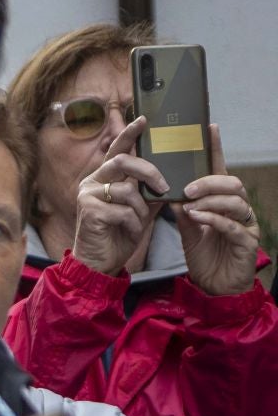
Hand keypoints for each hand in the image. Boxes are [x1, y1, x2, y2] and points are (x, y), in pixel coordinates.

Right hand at [71, 116, 167, 275]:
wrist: (100, 261)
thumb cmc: (119, 233)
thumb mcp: (140, 208)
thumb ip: (150, 191)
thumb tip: (173, 175)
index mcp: (104, 177)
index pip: (117, 150)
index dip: (129, 134)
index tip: (144, 120)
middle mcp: (93, 182)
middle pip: (124, 161)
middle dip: (149, 171)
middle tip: (165, 186)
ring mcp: (88, 195)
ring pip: (127, 189)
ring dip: (141, 208)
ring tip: (139, 221)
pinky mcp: (89, 211)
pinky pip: (123, 210)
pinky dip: (133, 222)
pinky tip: (128, 230)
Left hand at [176, 125, 260, 295]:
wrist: (215, 287)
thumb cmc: (204, 254)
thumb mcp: (188, 227)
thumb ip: (182, 207)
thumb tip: (169, 187)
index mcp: (222, 202)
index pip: (220, 170)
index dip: (216, 149)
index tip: (209, 128)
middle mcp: (238, 210)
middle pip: (232, 183)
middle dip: (209, 182)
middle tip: (187, 188)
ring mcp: (245, 225)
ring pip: (235, 201)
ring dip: (210, 200)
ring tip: (190, 205)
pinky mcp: (246, 243)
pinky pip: (232, 225)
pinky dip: (213, 219)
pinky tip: (198, 218)